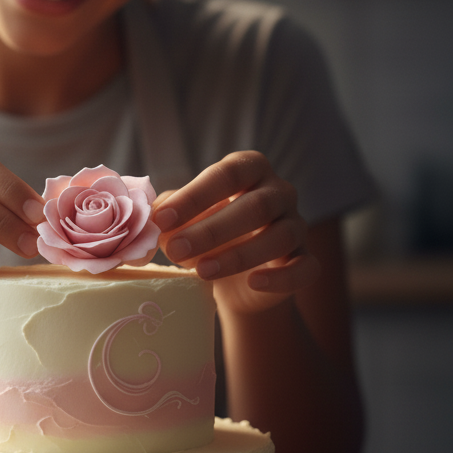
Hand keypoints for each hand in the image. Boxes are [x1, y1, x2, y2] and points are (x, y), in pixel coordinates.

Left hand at [151, 151, 319, 314]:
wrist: (234, 277)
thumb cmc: (204, 233)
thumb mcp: (182, 218)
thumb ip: (167, 212)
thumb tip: (147, 218)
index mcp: (249, 169)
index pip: (226, 174)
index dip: (194, 196)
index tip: (161, 220)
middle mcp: (279, 192)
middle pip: (255, 205)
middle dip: (211, 229)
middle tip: (174, 249)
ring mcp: (297, 225)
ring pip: (279, 237)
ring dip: (238, 255)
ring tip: (201, 271)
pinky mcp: (305, 260)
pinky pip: (304, 268)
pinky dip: (281, 278)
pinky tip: (254, 283)